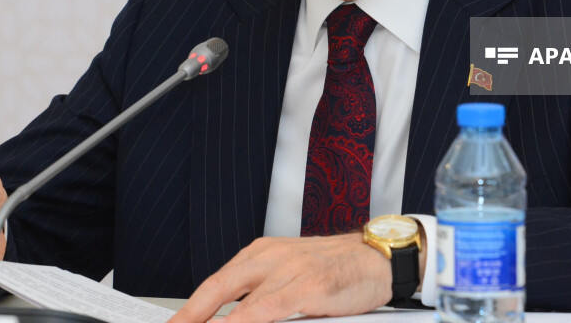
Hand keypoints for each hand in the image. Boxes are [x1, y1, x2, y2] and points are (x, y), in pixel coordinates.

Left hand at [169, 234, 391, 322]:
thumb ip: (261, 298)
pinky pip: (267, 309)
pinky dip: (244, 322)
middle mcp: (269, 257)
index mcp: (261, 254)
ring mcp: (288, 270)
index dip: (190, 310)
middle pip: (216, 289)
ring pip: (238, 302)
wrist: (380, 257)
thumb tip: (234, 319)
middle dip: (190, 316)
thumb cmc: (337, 269)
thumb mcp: (292, 275)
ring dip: (214, 322)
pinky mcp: (309, 287)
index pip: (214, 284)